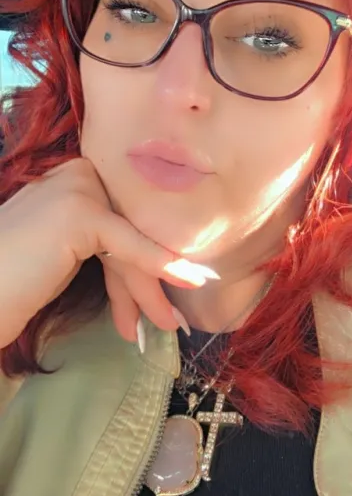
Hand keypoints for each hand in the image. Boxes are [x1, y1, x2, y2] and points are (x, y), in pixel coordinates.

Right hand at [0, 158, 217, 348]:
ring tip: (172, 323)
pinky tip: (190, 277)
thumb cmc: (15, 278)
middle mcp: (78, 172)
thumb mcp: (67, 248)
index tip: (157, 298)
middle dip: (147, 279)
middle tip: (170, 319)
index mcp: (74, 176)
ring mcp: (78, 189)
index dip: (141, 261)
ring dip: (150, 288)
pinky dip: (160, 263)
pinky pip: (129, 246)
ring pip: (130, 242)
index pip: (122, 218)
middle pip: (129, 229)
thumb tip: (146, 251)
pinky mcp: (81, 214)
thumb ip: (101, 237)